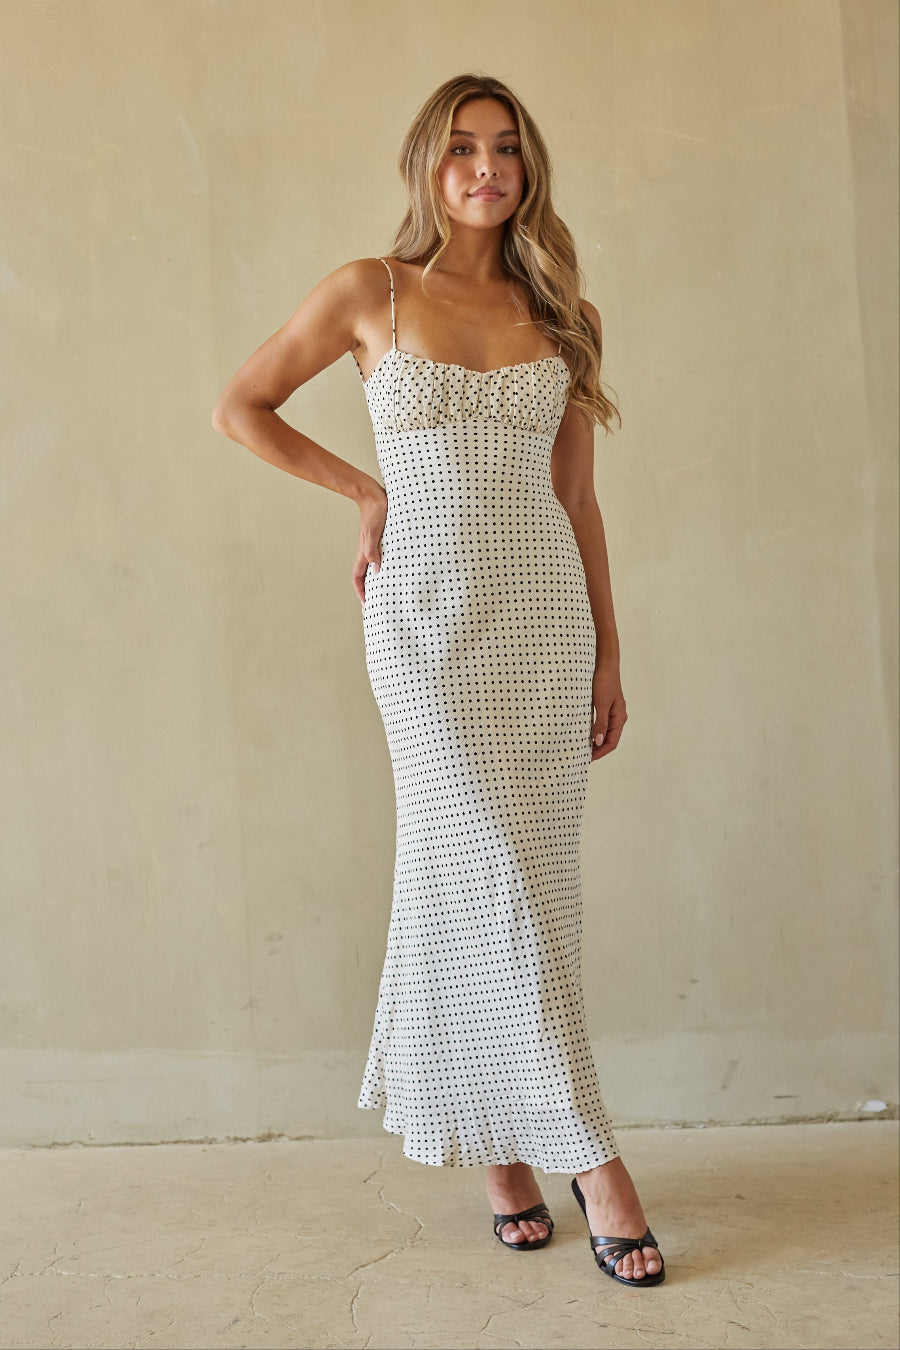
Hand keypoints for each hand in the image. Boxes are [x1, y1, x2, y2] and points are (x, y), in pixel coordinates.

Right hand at [352, 485, 387, 605]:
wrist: (375, 496)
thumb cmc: (375, 512)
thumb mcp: (373, 532)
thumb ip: (373, 551)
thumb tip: (377, 571)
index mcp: (363, 553)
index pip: (358, 578)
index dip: (361, 592)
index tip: (367, 605)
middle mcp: (368, 552)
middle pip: (366, 577)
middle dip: (370, 593)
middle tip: (378, 607)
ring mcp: (374, 547)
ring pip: (375, 569)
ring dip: (379, 582)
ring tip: (388, 594)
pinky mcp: (382, 542)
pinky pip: (383, 559)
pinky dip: (387, 569)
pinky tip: (395, 572)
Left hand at [590, 660, 625, 760]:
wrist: (605, 665)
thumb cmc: (604, 682)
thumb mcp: (601, 703)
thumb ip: (600, 723)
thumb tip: (598, 742)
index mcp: (619, 717)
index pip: (612, 742)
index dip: (601, 752)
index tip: (589, 758)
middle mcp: (618, 717)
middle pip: (609, 739)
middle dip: (598, 749)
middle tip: (584, 756)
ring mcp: (613, 712)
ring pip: (606, 732)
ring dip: (596, 741)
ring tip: (584, 748)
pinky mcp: (606, 707)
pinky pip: (602, 724)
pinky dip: (595, 731)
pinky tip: (586, 733)